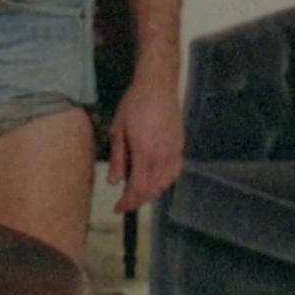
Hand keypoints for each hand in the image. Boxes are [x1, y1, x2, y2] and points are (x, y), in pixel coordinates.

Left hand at [106, 76, 183, 212]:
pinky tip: (154, 179)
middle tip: (125, 202)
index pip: (138, 188)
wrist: (158, 86)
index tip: (118, 208)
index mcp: (145, 153)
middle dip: (138, 200)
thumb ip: (117, 159)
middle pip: (153, 190)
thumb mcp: (118, 130)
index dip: (128, 202)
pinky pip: (174, 172)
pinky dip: (164, 182)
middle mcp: (163, 156)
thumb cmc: (134, 105)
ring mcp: (175, 152)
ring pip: (166, 183)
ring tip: (136, 192)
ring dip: (151, 192)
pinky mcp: (180, 146)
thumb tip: (114, 182)